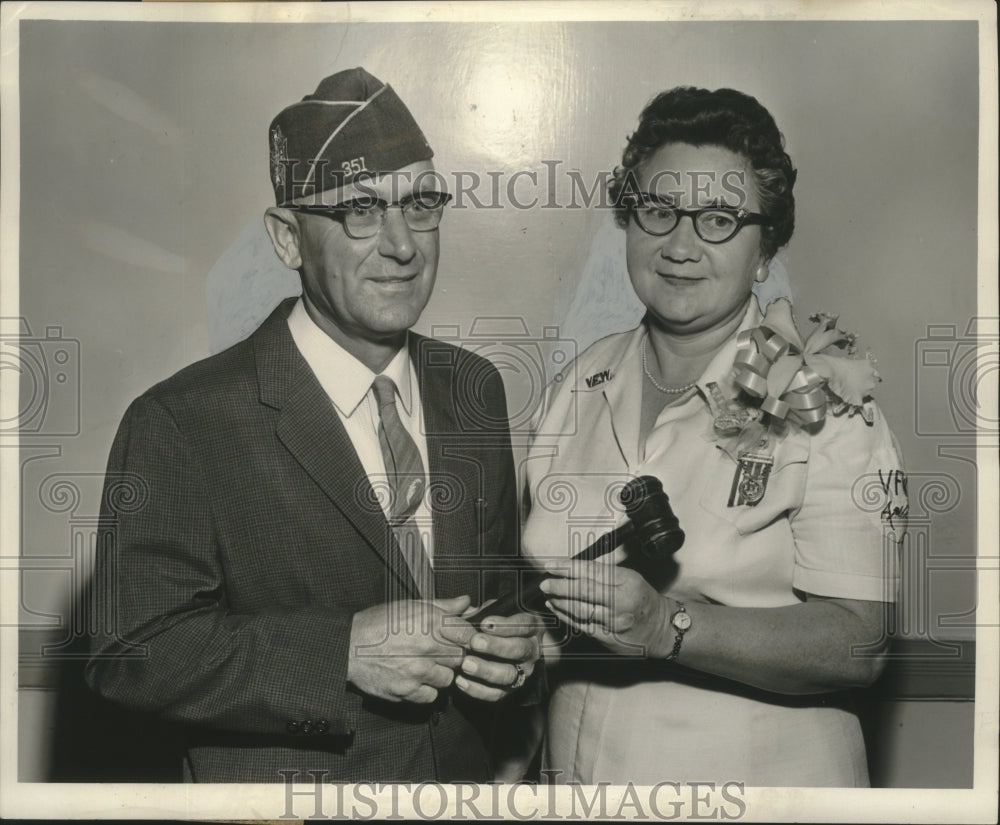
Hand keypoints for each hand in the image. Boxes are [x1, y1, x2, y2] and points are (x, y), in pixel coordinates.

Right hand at [347, 595, 475, 703]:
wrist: (348, 647)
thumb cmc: (378, 624)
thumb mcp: (410, 606)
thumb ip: (443, 606)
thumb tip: (467, 603)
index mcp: (430, 621)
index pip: (468, 633)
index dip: (467, 637)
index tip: (460, 639)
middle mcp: (427, 646)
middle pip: (460, 657)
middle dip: (452, 655)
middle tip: (438, 652)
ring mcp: (417, 670)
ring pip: (448, 678)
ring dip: (440, 674)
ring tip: (425, 665)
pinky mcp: (407, 690)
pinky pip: (432, 696)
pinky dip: (426, 690)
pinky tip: (416, 679)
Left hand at [451, 605, 543, 701]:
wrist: (510, 649)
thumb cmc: (499, 626)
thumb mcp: (497, 612)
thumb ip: (484, 609)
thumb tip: (465, 605)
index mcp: (532, 627)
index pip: (524, 624)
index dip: (505, 625)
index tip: (484, 623)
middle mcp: (531, 650)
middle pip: (519, 649)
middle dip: (495, 646)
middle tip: (475, 643)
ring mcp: (523, 672)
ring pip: (508, 674)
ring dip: (486, 670)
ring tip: (466, 664)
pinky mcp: (510, 689)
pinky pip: (496, 694)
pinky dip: (477, 690)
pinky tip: (461, 681)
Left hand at [539, 560, 672, 657]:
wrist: (661, 629)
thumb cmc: (643, 599)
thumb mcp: (630, 578)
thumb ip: (604, 573)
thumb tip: (574, 568)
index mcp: (626, 582)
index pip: (591, 572)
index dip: (568, 568)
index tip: (551, 564)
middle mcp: (620, 602)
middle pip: (584, 591)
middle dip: (560, 586)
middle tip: (545, 582)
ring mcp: (613, 622)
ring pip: (580, 610)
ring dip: (560, 601)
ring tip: (548, 594)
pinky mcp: (607, 637)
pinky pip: (581, 625)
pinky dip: (566, 616)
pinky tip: (557, 608)